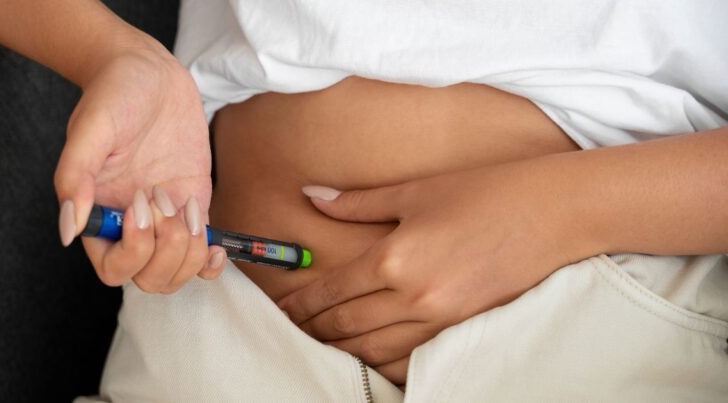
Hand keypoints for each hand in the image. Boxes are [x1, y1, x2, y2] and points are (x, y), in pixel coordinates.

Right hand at [54, 41, 225, 292]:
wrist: (149, 73)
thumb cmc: (114, 95)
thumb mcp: (90, 127)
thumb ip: (75, 177)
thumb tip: (69, 231)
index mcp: (99, 214)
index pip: (114, 270)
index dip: (134, 250)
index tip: (140, 202)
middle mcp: (131, 225)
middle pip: (150, 279)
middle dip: (167, 250)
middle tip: (166, 199)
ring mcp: (165, 220)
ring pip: (179, 272)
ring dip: (190, 249)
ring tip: (185, 203)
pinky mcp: (193, 207)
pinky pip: (202, 256)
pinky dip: (211, 261)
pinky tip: (214, 243)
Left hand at [279, 163, 593, 383]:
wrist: (555, 213)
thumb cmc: (485, 191)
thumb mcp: (416, 190)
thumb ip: (358, 202)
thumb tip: (313, 197)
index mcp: (394, 257)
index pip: (333, 291)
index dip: (303, 303)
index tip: (284, 309)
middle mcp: (413, 295)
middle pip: (348, 325)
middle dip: (316, 329)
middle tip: (295, 329)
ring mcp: (441, 318)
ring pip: (375, 348)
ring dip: (344, 348)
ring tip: (325, 343)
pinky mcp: (463, 327)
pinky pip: (411, 356)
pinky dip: (384, 359)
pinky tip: (372, 354)